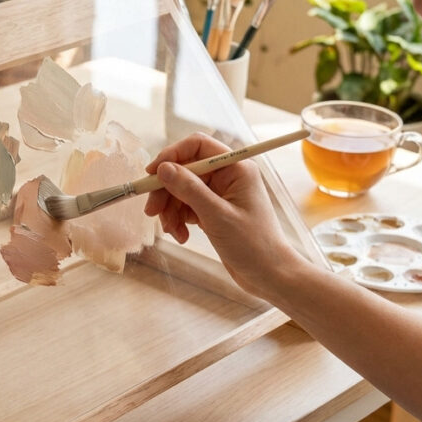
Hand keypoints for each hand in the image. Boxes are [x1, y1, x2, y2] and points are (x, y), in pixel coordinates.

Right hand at [143, 133, 299, 295]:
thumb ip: (189, 189)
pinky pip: (186, 207)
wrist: (270, 275)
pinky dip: (178, 219)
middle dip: (166, 190)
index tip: (151, 173)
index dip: (171, 155)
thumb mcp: (217, 216)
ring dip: (170, 209)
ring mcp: (219, 194)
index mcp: (235, 168)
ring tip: (171, 231)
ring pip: (181, 190)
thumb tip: (163, 168)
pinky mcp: (213, 211)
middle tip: (151, 211)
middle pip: (184, 170)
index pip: (197, 146)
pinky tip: (181, 235)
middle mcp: (227, 176)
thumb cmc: (254, 245)